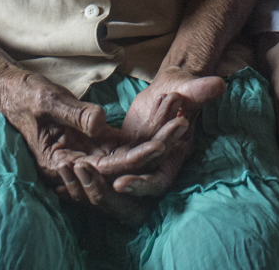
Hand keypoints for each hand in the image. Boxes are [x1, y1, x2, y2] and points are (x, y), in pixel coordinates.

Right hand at [0, 71, 170, 200]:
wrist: (13, 88)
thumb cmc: (24, 94)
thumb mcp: (46, 100)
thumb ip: (73, 113)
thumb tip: (101, 123)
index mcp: (60, 164)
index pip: (107, 167)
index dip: (136, 157)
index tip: (162, 144)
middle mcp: (78, 165)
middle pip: (124, 163)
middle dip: (155, 145)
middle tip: (183, 125)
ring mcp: (88, 154)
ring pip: (128, 152)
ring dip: (154, 136)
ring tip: (182, 116)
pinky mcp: (94, 141)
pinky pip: (123, 140)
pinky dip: (144, 128)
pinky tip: (166, 114)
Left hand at [49, 70, 220, 225]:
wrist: (172, 89)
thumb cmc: (183, 88)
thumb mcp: (189, 87)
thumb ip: (200, 90)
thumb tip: (218, 84)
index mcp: (174, 158)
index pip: (158, 182)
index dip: (140, 185)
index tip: (120, 183)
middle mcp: (154, 168)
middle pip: (129, 195)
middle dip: (104, 190)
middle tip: (82, 177)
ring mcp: (135, 166)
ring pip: (110, 187)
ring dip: (89, 183)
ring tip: (64, 172)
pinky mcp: (120, 158)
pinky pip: (101, 174)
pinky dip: (83, 175)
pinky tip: (60, 172)